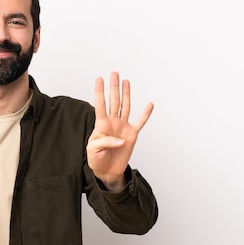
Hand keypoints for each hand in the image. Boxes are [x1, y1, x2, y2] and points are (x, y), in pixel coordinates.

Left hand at [86, 72, 152, 192]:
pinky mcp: (132, 135)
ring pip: (125, 107)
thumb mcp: (93, 150)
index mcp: (101, 124)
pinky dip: (145, 114)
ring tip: (125, 81)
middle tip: (114, 74)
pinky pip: (140, 122)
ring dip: (126, 94)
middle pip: (114, 101)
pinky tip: (149, 104)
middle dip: (114, 87)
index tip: (99, 79)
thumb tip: (120, 139)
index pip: (100, 104)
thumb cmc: (96, 159)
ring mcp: (123, 127)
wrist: (107, 171)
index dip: (99, 92)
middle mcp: (112, 122)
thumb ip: (104, 142)